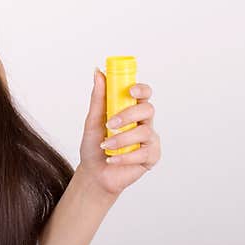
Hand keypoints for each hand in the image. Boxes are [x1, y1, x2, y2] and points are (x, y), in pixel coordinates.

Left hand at [78, 68, 162, 197]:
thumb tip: (98, 71)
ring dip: (122, 139)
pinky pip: (144, 153)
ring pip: (145, 131)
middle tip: (110, 124)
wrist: (94, 172)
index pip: (144, 93)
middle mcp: (143, 122)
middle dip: (128, 115)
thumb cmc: (94, 144)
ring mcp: (149, 140)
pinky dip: (124, 156)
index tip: (130, 91)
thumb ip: (98, 97)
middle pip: (148, 109)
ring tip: (105, 146)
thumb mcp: (92, 120)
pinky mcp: (151, 157)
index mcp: (131, 109)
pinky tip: (111, 159)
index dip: (141, 89)